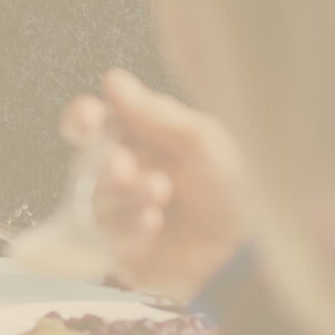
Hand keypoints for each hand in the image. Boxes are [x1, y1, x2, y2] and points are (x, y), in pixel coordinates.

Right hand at [61, 70, 243, 302]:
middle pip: (86, 163)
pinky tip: (153, 223)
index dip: (82, 119)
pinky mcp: (120, 253)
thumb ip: (154, 113)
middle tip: (126, 168)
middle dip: (106, 163)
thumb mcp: (202, 141)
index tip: (89, 121)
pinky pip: (102, 238)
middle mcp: (124, 177)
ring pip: (93, 201)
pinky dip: (126, 227)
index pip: (92, 124)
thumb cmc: (236, 189)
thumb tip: (113, 81)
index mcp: (139, 142)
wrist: (252, 249)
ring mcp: (119, 216)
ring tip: (161, 195)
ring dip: (124, 196)